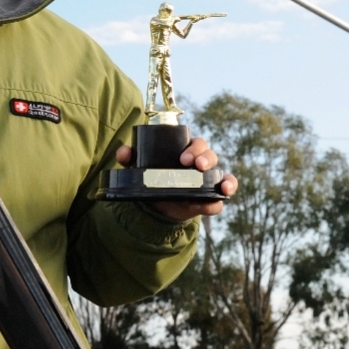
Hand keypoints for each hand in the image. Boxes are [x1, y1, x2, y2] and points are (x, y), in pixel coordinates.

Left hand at [115, 137, 237, 220]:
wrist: (156, 205)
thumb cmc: (152, 178)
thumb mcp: (139, 168)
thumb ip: (130, 158)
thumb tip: (124, 152)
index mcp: (186, 151)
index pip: (196, 143)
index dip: (193, 148)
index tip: (184, 158)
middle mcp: (200, 163)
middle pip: (209, 155)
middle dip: (205, 159)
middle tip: (195, 166)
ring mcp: (206, 181)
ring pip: (220, 174)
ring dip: (222, 177)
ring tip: (220, 184)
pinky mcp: (208, 199)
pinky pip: (222, 196)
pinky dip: (225, 194)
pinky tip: (223, 194)